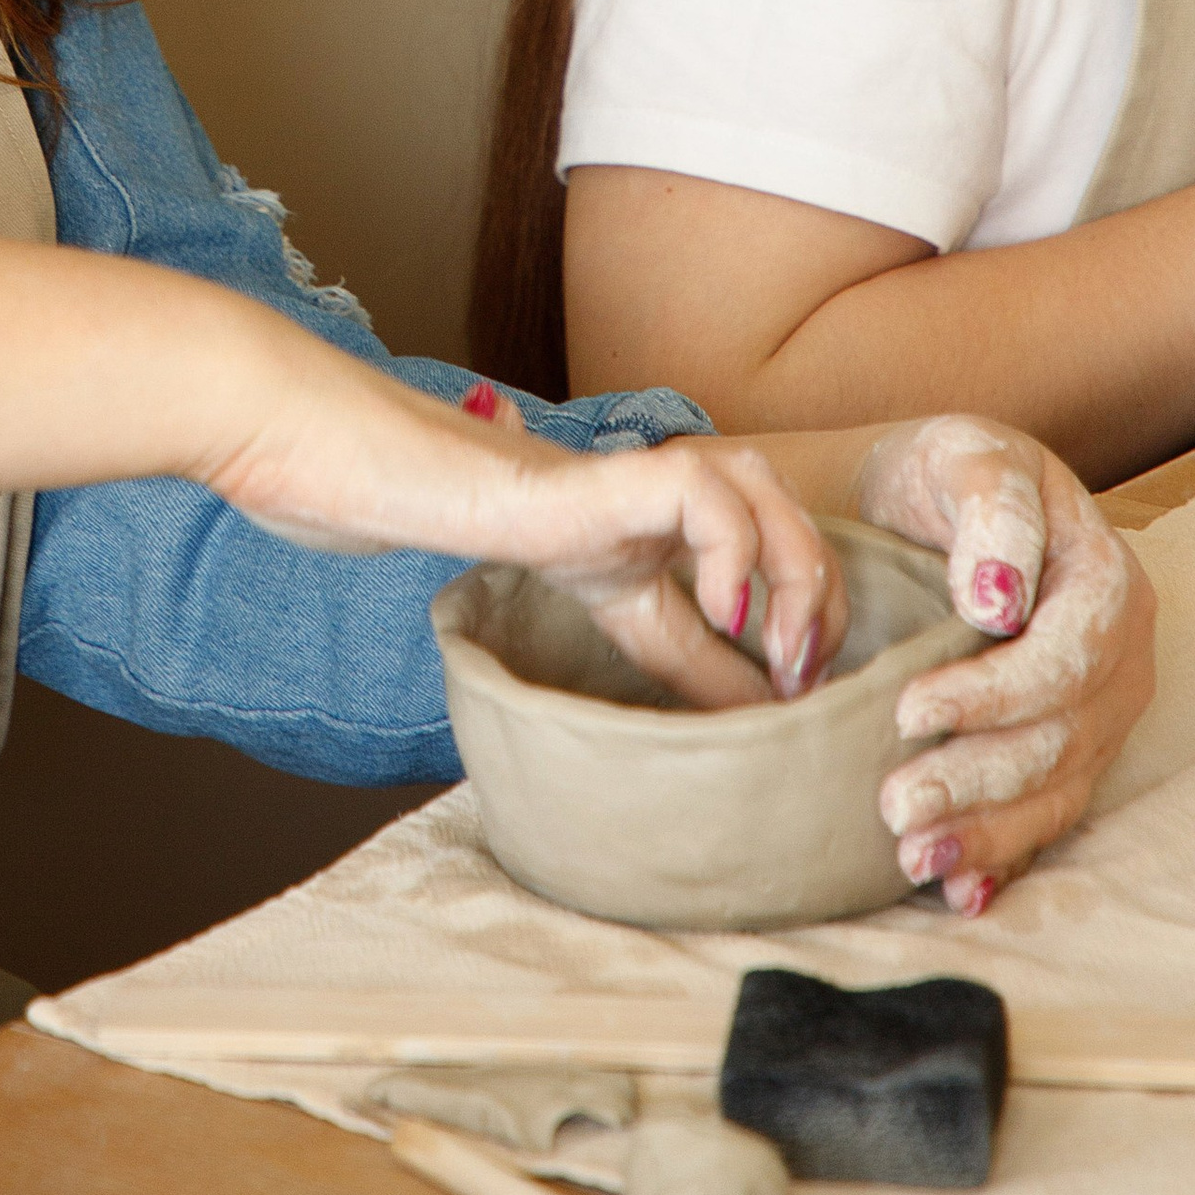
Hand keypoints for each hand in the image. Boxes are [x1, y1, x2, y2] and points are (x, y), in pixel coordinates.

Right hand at [210, 368, 845, 708]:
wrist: (377, 473)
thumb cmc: (456, 528)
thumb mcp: (596, 617)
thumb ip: (668, 656)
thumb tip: (743, 722)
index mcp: (658, 527)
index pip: (768, 565)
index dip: (805, 631)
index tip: (802, 705)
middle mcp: (662, 491)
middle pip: (788, 518)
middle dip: (818, 601)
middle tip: (802, 680)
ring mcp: (639, 476)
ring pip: (766, 490)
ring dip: (794, 573)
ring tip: (779, 652)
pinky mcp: (610, 475)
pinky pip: (706, 493)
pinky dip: (736, 552)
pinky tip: (725, 613)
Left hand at [854, 414, 1154, 911]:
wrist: (932, 500)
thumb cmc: (949, 474)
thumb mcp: (966, 457)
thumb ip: (991, 514)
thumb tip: (998, 600)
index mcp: (1107, 584)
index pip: (1065, 658)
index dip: (993, 694)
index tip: (908, 709)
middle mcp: (1119, 660)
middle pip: (1061, 737)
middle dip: (979, 779)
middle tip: (895, 804)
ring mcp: (1099, 714)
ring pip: (1056, 788)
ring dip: (987, 831)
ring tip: (913, 855)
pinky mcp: (1066, 751)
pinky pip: (1046, 813)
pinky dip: (1004, 855)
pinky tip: (958, 890)